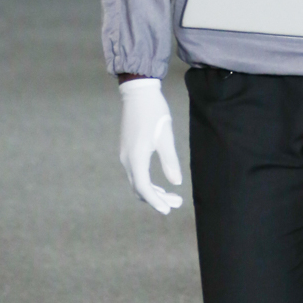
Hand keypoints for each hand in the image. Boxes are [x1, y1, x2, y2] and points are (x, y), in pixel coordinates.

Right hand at [118, 78, 183, 214]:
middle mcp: (127, 159)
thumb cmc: (154, 112)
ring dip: (153, 192)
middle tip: (177, 203)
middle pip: (139, 189)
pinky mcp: (127, 150)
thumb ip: (170, 161)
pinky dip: (147, 183)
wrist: (138, 93)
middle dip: (158, 199)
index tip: (169, 210)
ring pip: (136, 182)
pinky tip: (160, 185)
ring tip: (172, 197)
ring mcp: (125, 155)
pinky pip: (135, 174)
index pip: (144, 188)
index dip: (156, 202)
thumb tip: (176, 183)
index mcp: (136, 157)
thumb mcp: (165, 136)